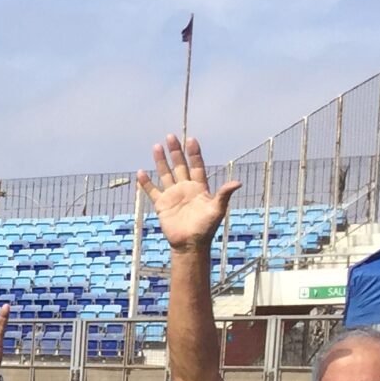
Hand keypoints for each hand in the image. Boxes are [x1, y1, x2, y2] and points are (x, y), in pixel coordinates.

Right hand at [138, 134, 240, 251]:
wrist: (190, 244)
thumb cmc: (206, 228)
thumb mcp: (217, 210)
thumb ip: (224, 194)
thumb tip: (238, 183)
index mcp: (199, 187)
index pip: (196, 166)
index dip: (194, 153)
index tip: (191, 140)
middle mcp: (185, 188)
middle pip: (180, 165)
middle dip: (175, 151)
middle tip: (170, 136)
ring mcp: (173, 195)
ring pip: (166, 174)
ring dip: (161, 161)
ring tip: (156, 146)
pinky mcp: (162, 205)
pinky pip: (152, 191)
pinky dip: (146, 183)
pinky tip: (141, 173)